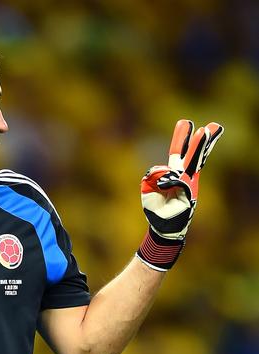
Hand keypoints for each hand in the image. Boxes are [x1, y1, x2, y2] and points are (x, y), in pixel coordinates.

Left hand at [136, 119, 223, 270]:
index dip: (180, 138)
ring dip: (200, 146)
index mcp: (172, 172)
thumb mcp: (147, 188)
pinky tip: (163, 185)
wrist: (162, 226)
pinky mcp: (189, 194)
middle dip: (198, 139)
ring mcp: (188, 184)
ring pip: (195, 161)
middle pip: (191, 154)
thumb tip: (164, 172)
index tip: (185, 122)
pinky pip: (179, 181)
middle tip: (209, 125)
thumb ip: (153, 176)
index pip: (177, 151)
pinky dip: (171, 181)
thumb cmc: (156, 208)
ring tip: (208, 130)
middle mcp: (183, 176)